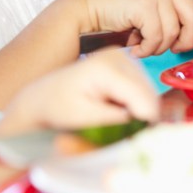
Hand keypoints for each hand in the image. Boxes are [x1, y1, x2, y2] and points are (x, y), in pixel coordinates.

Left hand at [0, 49, 158, 134]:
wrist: (43, 97)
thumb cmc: (57, 109)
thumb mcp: (84, 118)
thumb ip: (116, 119)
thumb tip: (145, 120)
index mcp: (107, 68)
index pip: (143, 98)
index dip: (143, 122)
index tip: (132, 137)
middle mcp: (118, 55)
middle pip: (149, 93)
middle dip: (141, 116)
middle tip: (121, 131)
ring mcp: (122, 57)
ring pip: (148, 92)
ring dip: (138, 110)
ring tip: (113, 118)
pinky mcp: (124, 63)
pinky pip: (141, 89)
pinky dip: (134, 104)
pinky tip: (115, 108)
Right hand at [71, 0, 192, 56]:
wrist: (84, 11)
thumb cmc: (114, 16)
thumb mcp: (148, 14)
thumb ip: (171, 18)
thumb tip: (191, 35)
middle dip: (185, 41)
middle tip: (168, 49)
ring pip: (176, 33)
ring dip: (158, 47)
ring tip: (141, 43)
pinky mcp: (146, 3)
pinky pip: (159, 37)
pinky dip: (146, 48)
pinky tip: (133, 45)